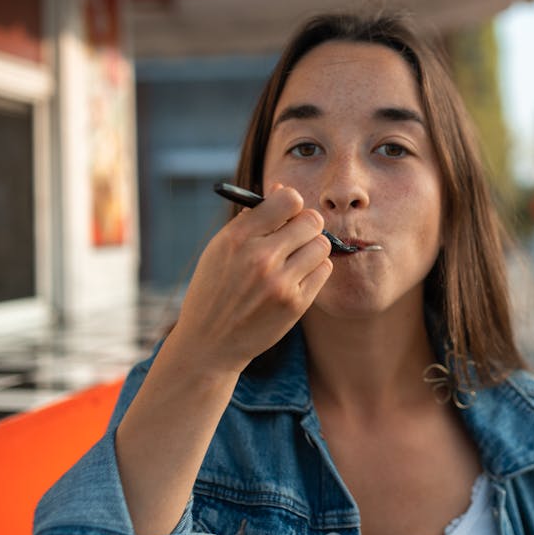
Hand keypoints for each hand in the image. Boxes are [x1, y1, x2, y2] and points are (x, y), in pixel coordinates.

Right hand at [172, 185, 332, 374]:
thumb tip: (282, 192)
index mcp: (238, 237)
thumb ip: (251, 220)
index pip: (288, 200)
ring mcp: (280, 282)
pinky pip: (323, 271)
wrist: (210, 343)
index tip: (286, 215)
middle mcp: (260, 257)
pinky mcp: (295, 304)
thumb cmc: (215, 290)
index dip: (291, 204)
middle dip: (306, 225)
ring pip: (322, 245)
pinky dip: (314, 270)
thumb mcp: (220, 249)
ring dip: (312, 248)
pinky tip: (297, 277)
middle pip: (312, 220)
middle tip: (295, 237)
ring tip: (295, 259)